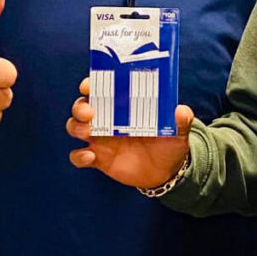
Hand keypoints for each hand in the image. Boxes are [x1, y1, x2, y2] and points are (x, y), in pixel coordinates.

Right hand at [67, 78, 192, 188]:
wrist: (166, 171)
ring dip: (76, 127)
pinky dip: (79, 156)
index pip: (100, 88)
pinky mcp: (98, 159)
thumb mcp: (178, 131)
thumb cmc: (169, 142)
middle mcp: (107, 118)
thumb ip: (181, 121)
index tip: (89, 84)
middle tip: (89, 112)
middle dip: (80, 106)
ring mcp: (100, 139)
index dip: (90, 83)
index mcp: (123, 105)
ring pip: (75, 127)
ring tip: (89, 132)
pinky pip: (78, 156)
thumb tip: (181, 111)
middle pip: (81, 106)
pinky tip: (90, 157)